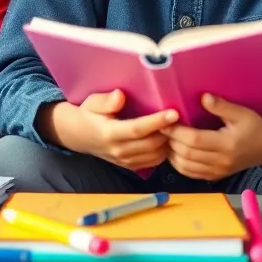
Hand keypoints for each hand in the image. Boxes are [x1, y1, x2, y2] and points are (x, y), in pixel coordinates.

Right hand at [54, 90, 177, 169]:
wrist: (80, 136)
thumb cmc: (89, 114)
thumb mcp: (92, 102)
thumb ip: (106, 101)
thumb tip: (120, 95)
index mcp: (109, 133)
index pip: (137, 129)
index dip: (157, 122)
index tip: (174, 113)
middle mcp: (118, 150)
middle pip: (151, 144)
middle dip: (168, 132)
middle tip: (181, 118)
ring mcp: (125, 161)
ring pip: (155, 155)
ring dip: (168, 143)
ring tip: (177, 127)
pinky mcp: (131, 166)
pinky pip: (154, 162)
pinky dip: (164, 151)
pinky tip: (168, 138)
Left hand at [160, 94, 261, 180]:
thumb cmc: (253, 126)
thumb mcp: (241, 112)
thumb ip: (222, 106)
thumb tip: (203, 97)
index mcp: (227, 144)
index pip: (195, 140)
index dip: (177, 131)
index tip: (165, 121)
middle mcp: (221, 161)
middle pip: (187, 154)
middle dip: (171, 141)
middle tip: (161, 128)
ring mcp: (217, 172)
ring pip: (186, 166)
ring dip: (172, 154)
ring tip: (166, 139)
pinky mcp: (215, 177)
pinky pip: (191, 174)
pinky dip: (178, 164)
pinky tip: (174, 152)